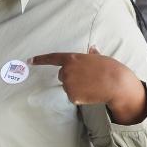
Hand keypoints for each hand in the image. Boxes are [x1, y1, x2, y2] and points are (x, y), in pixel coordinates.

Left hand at [30, 46, 146, 123]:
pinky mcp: (71, 96)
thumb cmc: (110, 68)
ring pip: (68, 86)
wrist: (116, 84)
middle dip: (72, 76)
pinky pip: (73, 97)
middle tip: (87, 77)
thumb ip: (92, 55)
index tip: (30, 61)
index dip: (40, 59)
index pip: (52, 58)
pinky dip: (80, 96)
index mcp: (71, 58)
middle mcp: (66, 71)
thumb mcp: (99, 58)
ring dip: (76, 87)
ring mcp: (68, 84)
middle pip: (62, 75)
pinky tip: (90, 93)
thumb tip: (93, 49)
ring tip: (91, 85)